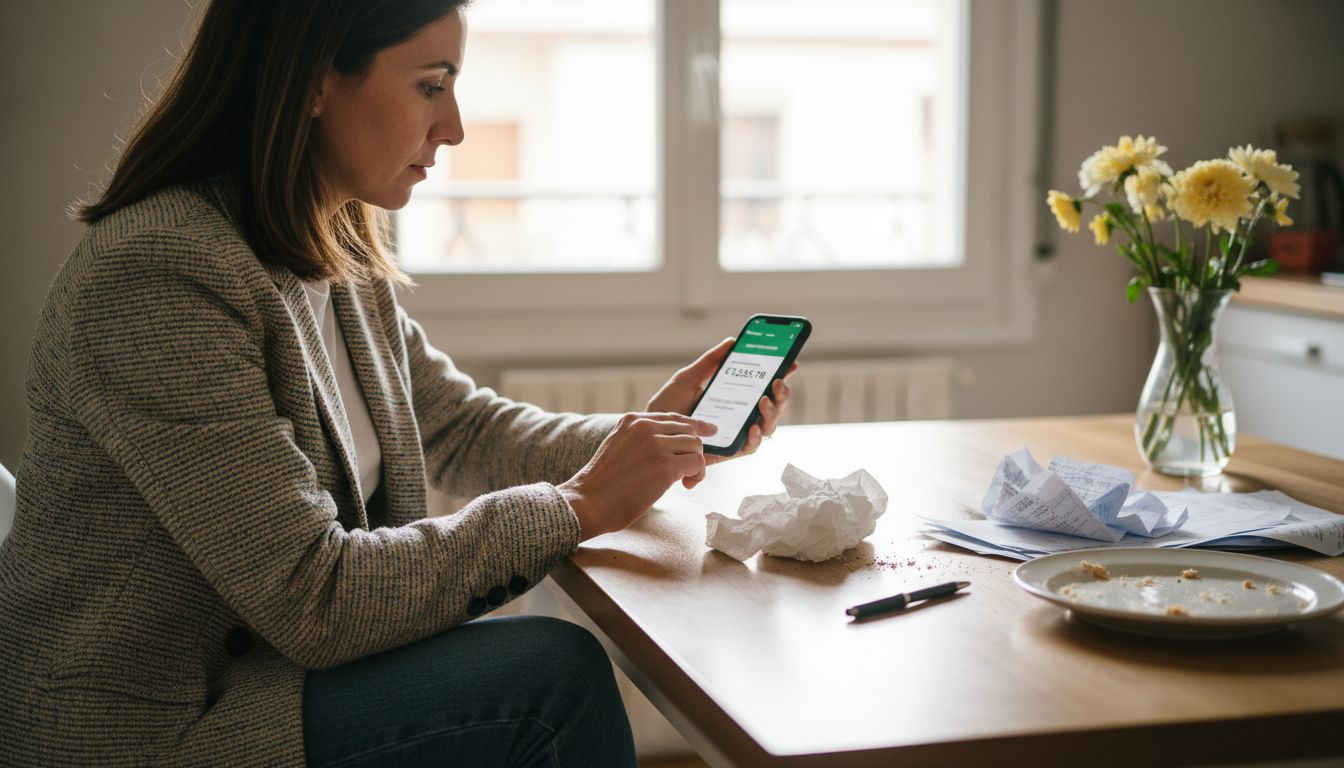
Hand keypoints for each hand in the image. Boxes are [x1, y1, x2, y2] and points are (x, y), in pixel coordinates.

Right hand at [558, 412, 716, 540]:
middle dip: (693, 451)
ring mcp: (656, 445)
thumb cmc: (602, 485)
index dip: (695, 425)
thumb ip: (640, 441)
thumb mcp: (618, 448)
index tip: (710, 431)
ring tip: (684, 481)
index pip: (673, 417)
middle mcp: (645, 427)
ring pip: (695, 446)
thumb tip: (670, 448)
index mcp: (632, 421)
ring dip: (696, 465)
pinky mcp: (665, 466)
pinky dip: (697, 475)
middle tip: (686, 472)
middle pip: (688, 431)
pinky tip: (685, 486)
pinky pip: (697, 463)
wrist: (588, 502)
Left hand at [646, 338, 795, 465]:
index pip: (763, 386)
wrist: (651, 432)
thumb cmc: (668, 406)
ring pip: (768, 426)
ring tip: (764, 400)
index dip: (780, 375)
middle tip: (777, 380)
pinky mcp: (728, 452)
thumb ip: (710, 362)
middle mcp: (740, 416)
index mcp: (734, 397)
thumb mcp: (688, 378)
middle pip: (773, 407)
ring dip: (772, 413)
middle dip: (782, 394)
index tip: (790, 362)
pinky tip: (752, 426)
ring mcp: (736, 434)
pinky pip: (751, 447)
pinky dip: (756, 437)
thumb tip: (731, 341)